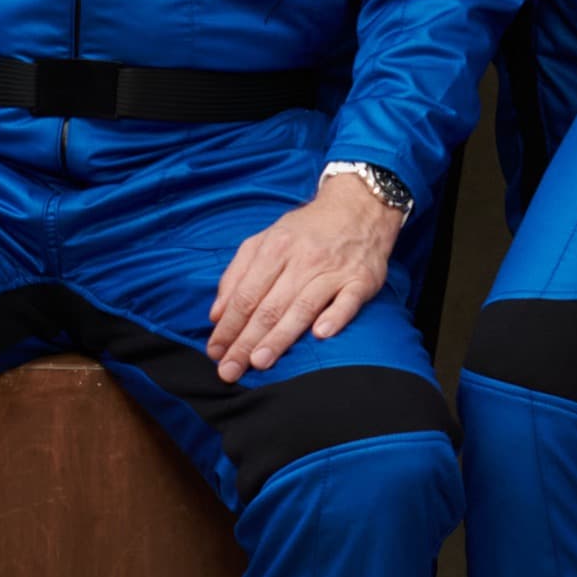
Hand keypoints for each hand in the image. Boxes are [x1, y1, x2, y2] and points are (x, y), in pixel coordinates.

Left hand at [207, 179, 404, 375]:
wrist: (359, 206)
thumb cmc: (307, 230)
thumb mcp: (266, 239)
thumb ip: (237, 273)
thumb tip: (217, 314)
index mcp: (275, 248)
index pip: (245, 294)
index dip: (228, 325)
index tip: (214, 351)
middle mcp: (303, 259)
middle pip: (269, 306)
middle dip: (245, 341)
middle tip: (230, 370)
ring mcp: (334, 270)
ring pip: (302, 308)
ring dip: (280, 337)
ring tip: (259, 362)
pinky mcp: (362, 279)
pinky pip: (348, 301)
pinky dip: (335, 317)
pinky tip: (320, 335)